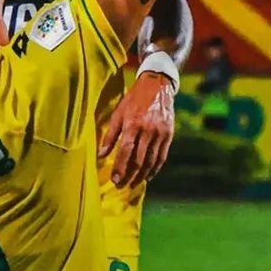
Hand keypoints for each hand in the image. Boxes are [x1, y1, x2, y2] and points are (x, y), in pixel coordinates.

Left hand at [98, 72, 175, 187]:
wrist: (157, 85)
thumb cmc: (133, 100)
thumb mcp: (118, 113)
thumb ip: (110, 135)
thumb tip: (101, 155)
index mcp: (133, 124)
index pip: (125, 151)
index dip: (120, 167)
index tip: (114, 179)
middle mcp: (148, 130)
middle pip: (138, 160)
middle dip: (129, 175)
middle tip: (121, 185)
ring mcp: (160, 133)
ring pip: (151, 161)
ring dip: (142, 175)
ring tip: (133, 183)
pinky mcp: (169, 134)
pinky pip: (162, 156)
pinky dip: (155, 168)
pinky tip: (148, 175)